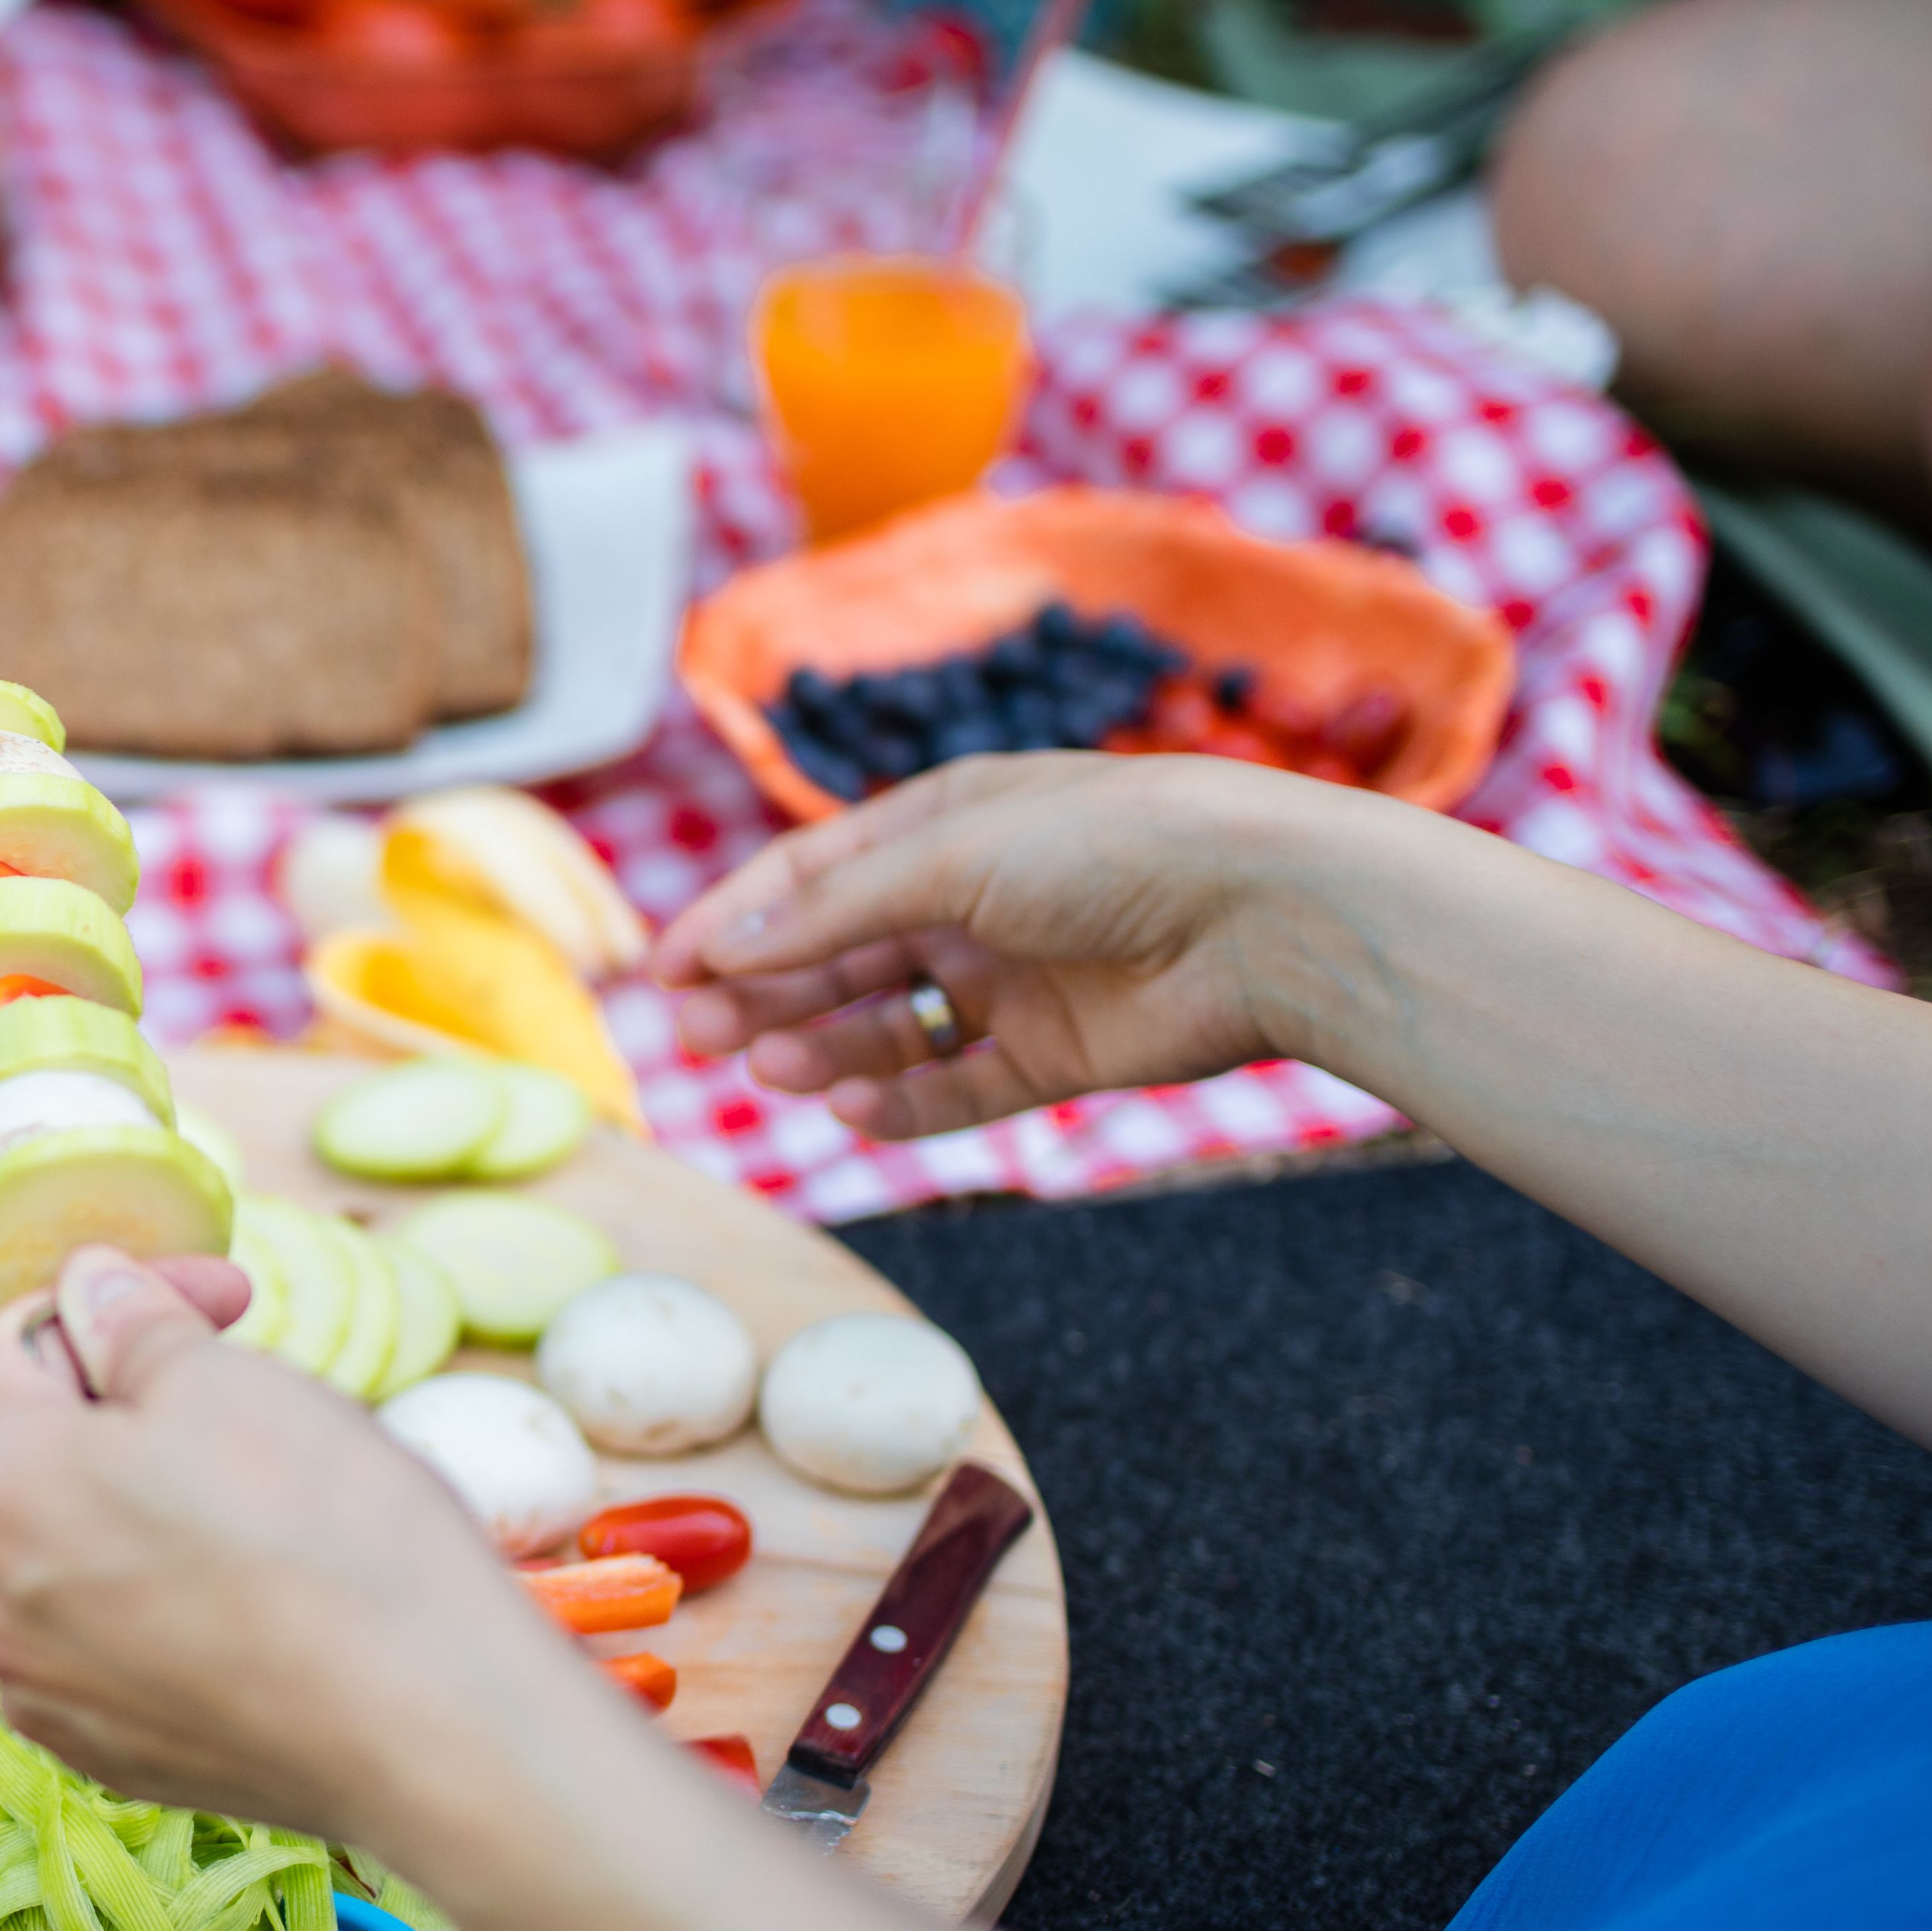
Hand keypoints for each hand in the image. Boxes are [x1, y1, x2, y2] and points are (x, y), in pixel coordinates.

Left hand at [0, 1246, 605, 1847]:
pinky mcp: (107, 1754)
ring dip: (148, 1499)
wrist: (426, 1732)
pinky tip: (255, 1589)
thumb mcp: (225, 1381)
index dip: (122, 1299)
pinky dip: (165, 1595)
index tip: (220, 1295)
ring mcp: (41, 1693)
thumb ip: (131, 1325)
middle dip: (129, 1402)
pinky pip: (113, 1639)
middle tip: (245, 1384)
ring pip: (76, 1550)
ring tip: (263, 1491)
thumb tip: (91, 1288)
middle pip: (37, 1456)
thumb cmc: (322, 1538)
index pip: (16, 1346)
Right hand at [653, 753, 1380, 1140]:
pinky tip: (851, 1108)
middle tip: (700, 1035)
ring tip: (772, 1071)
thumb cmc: (1117, 846)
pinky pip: (957, 1086)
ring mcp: (1013, 979)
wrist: (1265, 913)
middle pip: (839, 955)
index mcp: (948, 823)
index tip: (666, 975)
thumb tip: (726, 947)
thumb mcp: (955, 854)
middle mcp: (975, 899)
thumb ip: (836, 908)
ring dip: (822, 1047)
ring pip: (888, 1025)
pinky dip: (901, 1102)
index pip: (811, 877)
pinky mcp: (1054, 1053)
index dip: (734, 922)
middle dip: (764, 992)